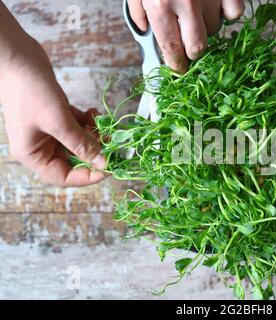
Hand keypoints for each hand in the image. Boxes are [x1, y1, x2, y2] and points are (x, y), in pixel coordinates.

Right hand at [0, 37, 107, 186]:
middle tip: (113, 142)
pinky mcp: (55, 116)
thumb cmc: (31, 91)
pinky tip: (94, 112)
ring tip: (104, 124)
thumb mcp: (58, 121)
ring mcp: (48, 131)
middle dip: (94, 152)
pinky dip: (87, 122)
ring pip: (78, 142)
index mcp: (33, 155)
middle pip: (74, 160)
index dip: (88, 176)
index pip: (64, 177)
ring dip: (93, 135)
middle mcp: (40, 146)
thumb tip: (102, 162)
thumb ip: (81, 144)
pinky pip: (76, 127)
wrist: (16, 57)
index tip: (110, 167)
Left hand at [128, 0, 244, 72]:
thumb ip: (140, 12)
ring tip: (198, 11)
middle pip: (198, 47)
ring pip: (214, 29)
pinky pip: (235, 13)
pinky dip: (227, 13)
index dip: (176, 64)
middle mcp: (187, 3)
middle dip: (192, 51)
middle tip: (188, 43)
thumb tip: (148, 33)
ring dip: (206, 27)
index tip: (179, 69)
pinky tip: (217, 5)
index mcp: (160, 4)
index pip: (171, 48)